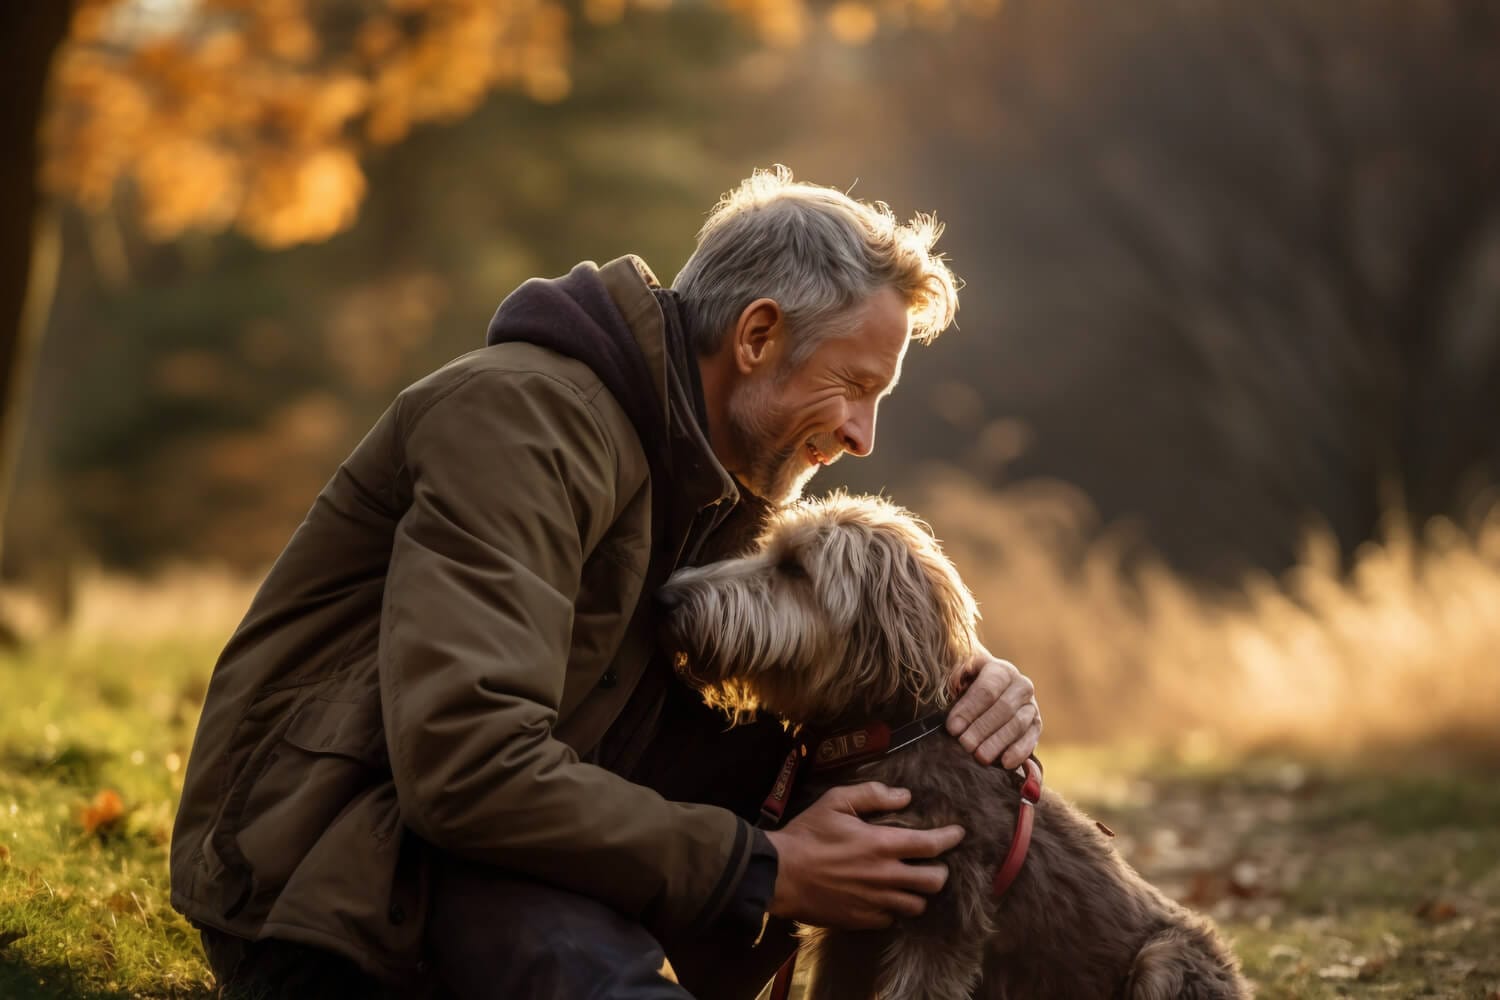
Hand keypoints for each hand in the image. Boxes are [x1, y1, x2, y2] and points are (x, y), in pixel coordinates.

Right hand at [764, 782, 963, 928]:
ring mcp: (874, 902)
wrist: (779, 874)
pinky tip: (884, 898)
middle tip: (933, 864)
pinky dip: (893, 909)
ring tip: (910, 884)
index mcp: (882, 845)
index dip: (950, 838)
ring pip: (916, 906)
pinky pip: (890, 919)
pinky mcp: (861, 920)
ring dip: (918, 894)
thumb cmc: (807, 834)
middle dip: (940, 872)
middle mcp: (885, 877)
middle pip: (934, 882)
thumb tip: (904, 796)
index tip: (958, 834)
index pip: (931, 845)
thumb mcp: (836, 801)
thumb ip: (873, 794)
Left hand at [946, 647, 1041, 768]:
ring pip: (1017, 724)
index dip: (969, 709)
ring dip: (998, 742)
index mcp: (1000, 670)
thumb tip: (952, 685)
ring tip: (980, 757)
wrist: (988, 695)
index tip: (952, 728)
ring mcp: (1031, 705)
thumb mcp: (959, 679)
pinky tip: (1006, 763)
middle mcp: (1020, 685)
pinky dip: (1019, 751)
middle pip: (1003, 708)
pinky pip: (1031, 738)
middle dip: (981, 728)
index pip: (987, 689)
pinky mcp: (1036, 726)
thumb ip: (954, 681)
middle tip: (965, 745)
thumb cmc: (966, 688)